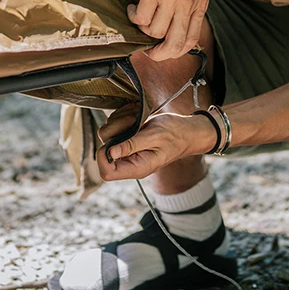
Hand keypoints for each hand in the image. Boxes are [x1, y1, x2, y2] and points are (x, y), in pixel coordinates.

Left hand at [97, 111, 215, 180]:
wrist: (185, 130)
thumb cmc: (174, 134)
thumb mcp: (154, 137)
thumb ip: (132, 145)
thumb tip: (111, 153)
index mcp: (136, 167)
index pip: (107, 172)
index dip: (103, 156)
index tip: (116, 139)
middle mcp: (129, 161)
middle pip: (103, 150)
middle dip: (115, 130)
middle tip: (132, 122)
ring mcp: (127, 150)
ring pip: (108, 134)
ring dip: (120, 121)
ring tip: (138, 119)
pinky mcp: (127, 138)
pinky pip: (115, 126)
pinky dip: (123, 117)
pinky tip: (137, 116)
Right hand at [129, 0, 208, 61]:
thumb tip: (182, 16)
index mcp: (201, 2)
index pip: (190, 40)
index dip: (174, 51)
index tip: (162, 50)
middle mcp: (188, 4)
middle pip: (173, 44)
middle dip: (158, 53)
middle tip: (147, 49)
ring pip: (154, 32)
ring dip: (143, 29)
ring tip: (139, 14)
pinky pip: (140, 17)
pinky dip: (134, 16)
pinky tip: (133, 5)